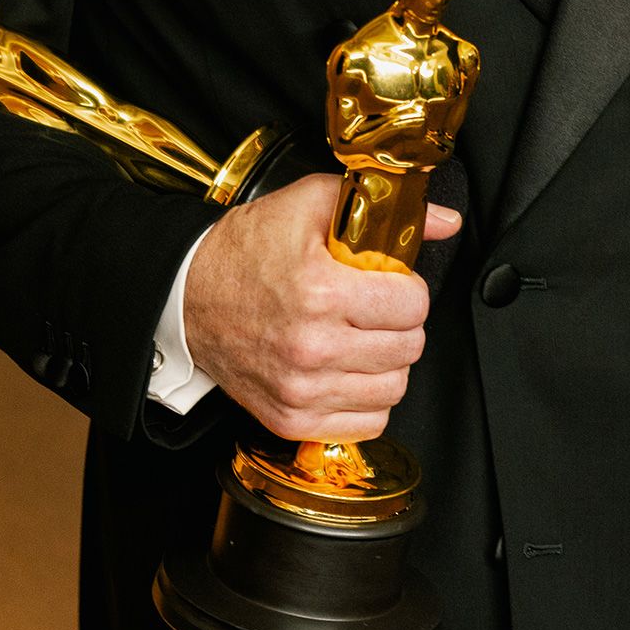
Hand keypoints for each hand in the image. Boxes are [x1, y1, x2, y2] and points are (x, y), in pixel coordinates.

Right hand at [182, 174, 460, 441]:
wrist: (185, 297)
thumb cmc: (244, 252)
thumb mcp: (308, 205)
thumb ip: (379, 207)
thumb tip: (444, 221)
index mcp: (319, 292)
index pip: (412, 306)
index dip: (407, 289)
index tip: (390, 283)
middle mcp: (311, 347)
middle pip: (409, 348)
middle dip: (401, 324)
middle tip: (376, 309)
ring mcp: (301, 390)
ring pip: (394, 388)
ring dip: (387, 363)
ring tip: (362, 339)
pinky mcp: (291, 420)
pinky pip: (367, 423)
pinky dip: (366, 399)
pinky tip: (347, 371)